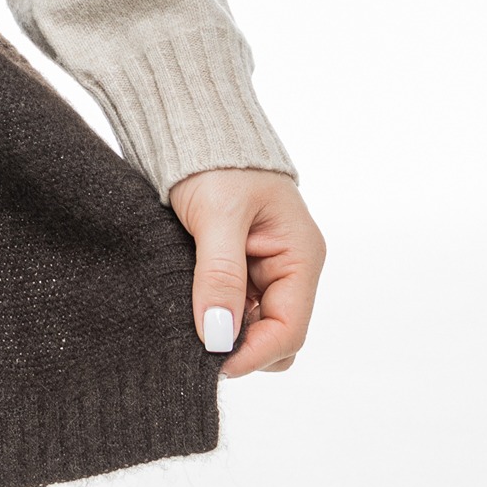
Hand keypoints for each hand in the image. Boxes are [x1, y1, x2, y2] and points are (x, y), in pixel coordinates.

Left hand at [167, 167, 324, 376]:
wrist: (189, 123)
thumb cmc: (213, 160)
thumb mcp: (217, 216)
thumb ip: (220, 276)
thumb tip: (219, 337)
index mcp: (300, 256)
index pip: (289, 331)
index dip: (253, 354)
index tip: (212, 364)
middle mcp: (288, 268)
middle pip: (274, 336)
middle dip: (240, 347)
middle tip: (194, 345)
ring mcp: (263, 269)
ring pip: (251, 326)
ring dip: (223, 331)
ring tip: (186, 322)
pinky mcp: (237, 266)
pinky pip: (232, 307)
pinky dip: (212, 314)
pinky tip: (187, 307)